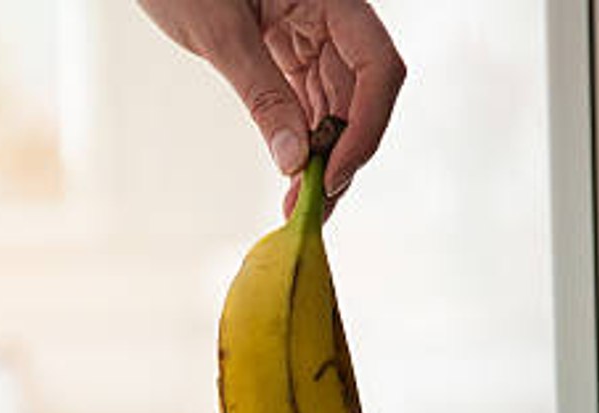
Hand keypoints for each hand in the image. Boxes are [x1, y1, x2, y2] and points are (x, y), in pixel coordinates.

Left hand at [136, 0, 404, 216]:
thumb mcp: (220, 34)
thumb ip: (262, 94)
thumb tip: (294, 159)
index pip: (377, 67)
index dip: (367, 126)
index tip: (331, 175)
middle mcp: (331, 15)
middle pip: (361, 95)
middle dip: (343, 155)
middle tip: (313, 208)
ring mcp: (311, 32)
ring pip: (336, 104)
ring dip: (324, 155)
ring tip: (300, 203)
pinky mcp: (287, 48)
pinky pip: (309, 99)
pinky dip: (303, 137)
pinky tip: (293, 171)